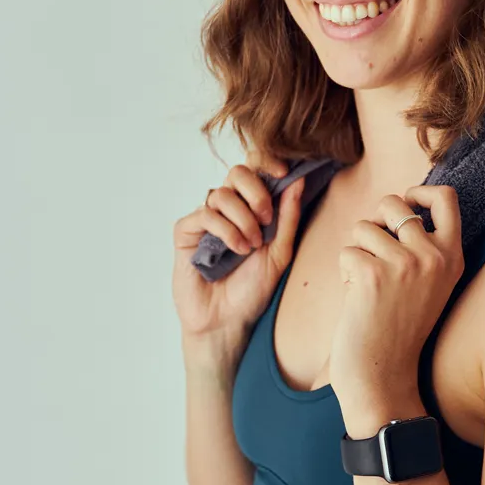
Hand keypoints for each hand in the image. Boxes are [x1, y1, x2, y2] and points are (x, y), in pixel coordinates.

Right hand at [171, 151, 306, 344]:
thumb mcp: (280, 252)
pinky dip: (225, 230)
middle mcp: (227, 210)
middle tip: (266, 220)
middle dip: (256, 192)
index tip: (285, 172)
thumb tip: (298, 180)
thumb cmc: (252, 290)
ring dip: (243, 219)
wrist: (229, 321)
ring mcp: (205, 219)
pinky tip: (235, 250)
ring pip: (221, 193)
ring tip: (250, 246)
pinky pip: (204, 214)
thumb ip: (288, 217)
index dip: (267, 163)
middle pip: (237, 172)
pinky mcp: (186, 232)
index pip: (255, 170)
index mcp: (250, 209)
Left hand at [328, 184, 463, 419]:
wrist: (384, 375)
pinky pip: (346, 252)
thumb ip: (422, 245)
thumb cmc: (398, 327)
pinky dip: (344, 273)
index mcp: (452, 257)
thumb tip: (399, 202)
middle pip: (393, 203)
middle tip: (375, 256)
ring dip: (357, 252)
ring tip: (368, 285)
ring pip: (363, 227)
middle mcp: (433, 256)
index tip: (407, 202)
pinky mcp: (373, 274)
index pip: (446, 198)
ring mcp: (405, 264)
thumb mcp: (428, 283)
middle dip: (374, 222)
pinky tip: (357, 300)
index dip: (420, 190)